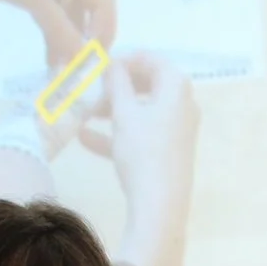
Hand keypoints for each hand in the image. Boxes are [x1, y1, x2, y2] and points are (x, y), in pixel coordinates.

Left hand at [0, 0, 116, 67]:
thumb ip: (59, 25)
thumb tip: (83, 57)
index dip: (104, 26)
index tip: (94, 55)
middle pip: (91, 5)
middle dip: (90, 35)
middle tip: (85, 63)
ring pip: (70, 13)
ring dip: (68, 39)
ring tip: (62, 69)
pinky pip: (51, 14)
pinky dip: (52, 35)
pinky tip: (50, 58)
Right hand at [81, 50, 199, 265]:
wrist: (161, 206)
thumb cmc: (144, 153)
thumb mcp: (124, 114)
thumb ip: (117, 84)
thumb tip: (111, 64)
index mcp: (177, 88)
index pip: (151, 59)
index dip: (123, 59)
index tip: (99, 67)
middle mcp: (182, 105)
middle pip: (146, 84)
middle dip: (116, 86)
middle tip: (91, 90)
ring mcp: (177, 129)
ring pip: (141, 110)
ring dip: (112, 109)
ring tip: (84, 113)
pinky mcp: (168, 151)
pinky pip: (141, 134)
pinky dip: (118, 133)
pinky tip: (84, 138)